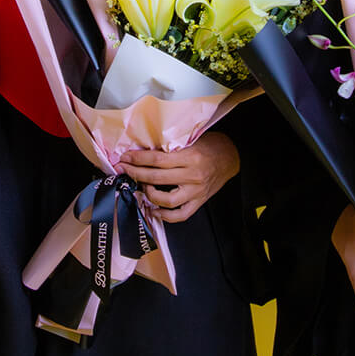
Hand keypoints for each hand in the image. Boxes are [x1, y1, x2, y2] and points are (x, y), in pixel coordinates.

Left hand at [118, 131, 238, 222]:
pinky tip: (154, 209)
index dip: (138, 159)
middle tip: (123, 169)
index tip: (125, 157)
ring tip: (142, 186)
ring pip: (167, 200)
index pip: (157, 159)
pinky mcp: (199, 202)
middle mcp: (193, 176)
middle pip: (157, 178)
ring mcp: (196, 192)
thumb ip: (171, 146)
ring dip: (149, 194)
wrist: (231, 157)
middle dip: (135, 173)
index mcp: (190, 157)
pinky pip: (180, 215)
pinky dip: (165, 215)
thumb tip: (143, 151)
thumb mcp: (191, 139)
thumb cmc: (210, 145)